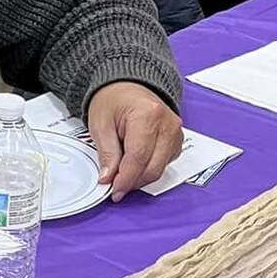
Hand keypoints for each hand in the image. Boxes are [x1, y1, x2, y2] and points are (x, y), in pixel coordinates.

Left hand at [86, 82, 182, 199]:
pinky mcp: (176, 140)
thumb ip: (106, 153)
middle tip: (114, 186)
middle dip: (132, 182)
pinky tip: (134, 164)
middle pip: (153, 167)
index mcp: (148, 115)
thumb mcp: (100, 124)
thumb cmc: (113, 99)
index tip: (114, 190)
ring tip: (121, 173)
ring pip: (160, 169)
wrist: (126, 87)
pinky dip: (148, 169)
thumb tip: (108, 178)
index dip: (126, 179)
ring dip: (140, 177)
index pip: (138, 158)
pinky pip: (164, 163)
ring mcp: (175, 132)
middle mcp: (167, 124)